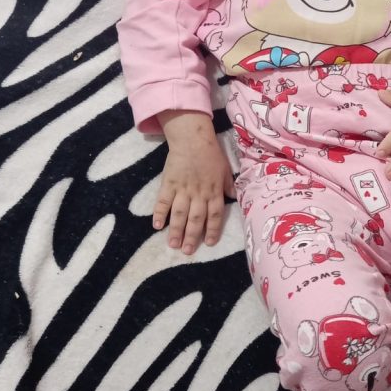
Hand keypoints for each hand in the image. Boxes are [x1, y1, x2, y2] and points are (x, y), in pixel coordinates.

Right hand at [154, 111, 235, 254]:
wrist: (192, 138)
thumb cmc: (211, 153)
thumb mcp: (225, 169)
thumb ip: (228, 186)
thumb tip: (235, 198)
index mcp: (214, 191)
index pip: (215, 215)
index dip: (212, 230)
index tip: (209, 243)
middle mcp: (199, 193)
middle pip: (196, 218)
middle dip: (192, 236)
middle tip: (187, 251)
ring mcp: (182, 189)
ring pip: (179, 213)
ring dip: (176, 230)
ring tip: (173, 244)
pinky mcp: (168, 183)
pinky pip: (162, 200)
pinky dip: (159, 213)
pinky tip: (156, 225)